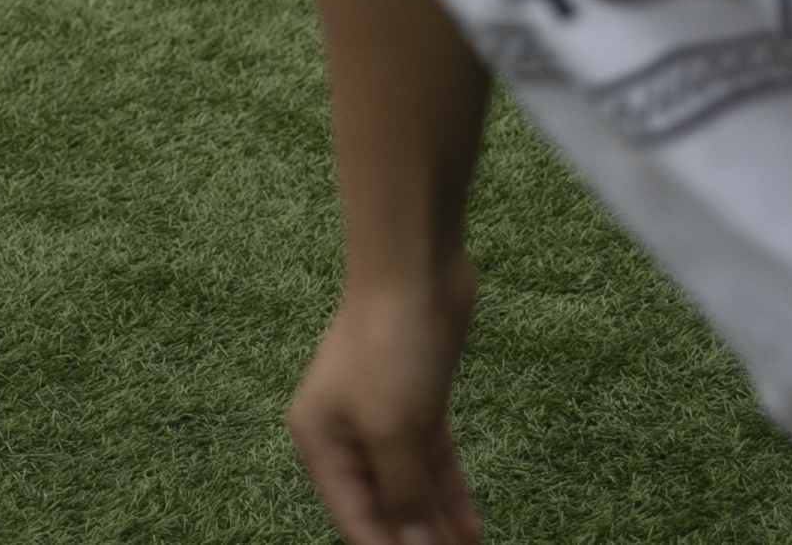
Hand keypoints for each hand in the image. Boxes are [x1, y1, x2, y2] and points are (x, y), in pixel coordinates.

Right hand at [285, 267, 485, 544]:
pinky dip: (450, 494)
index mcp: (321, 443)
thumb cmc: (388, 347)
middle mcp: (346, 435)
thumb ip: (403, 495)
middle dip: (416, 540)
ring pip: (412, 489)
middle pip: (384, 507)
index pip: (356, 518)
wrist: (416, 272)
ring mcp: (384, 420)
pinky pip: (432, 464)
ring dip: (437, 525)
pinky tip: (470, 526)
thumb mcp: (392, 431)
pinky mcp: (418, 406)